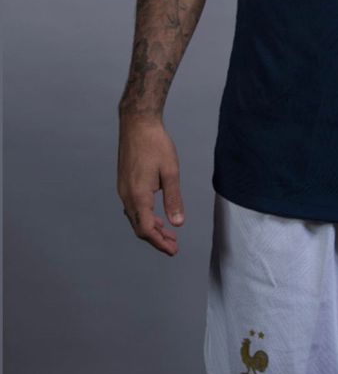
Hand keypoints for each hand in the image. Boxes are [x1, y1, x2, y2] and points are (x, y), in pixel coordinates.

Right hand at [117, 116, 184, 255]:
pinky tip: (156, 215)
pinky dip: (145, 216)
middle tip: (174, 245)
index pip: (147, 229)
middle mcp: (127, 196)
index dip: (160, 243)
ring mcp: (123, 189)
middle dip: (156, 239)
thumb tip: (178, 223)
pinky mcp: (124, 183)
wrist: (137, 124)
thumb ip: (174, 199)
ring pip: (135, 218)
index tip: (173, 250)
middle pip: (139, 227)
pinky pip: (133, 208)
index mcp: (138, 195)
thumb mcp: (170, 171)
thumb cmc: (155, 144)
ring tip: (168, 233)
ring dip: (151, 228)